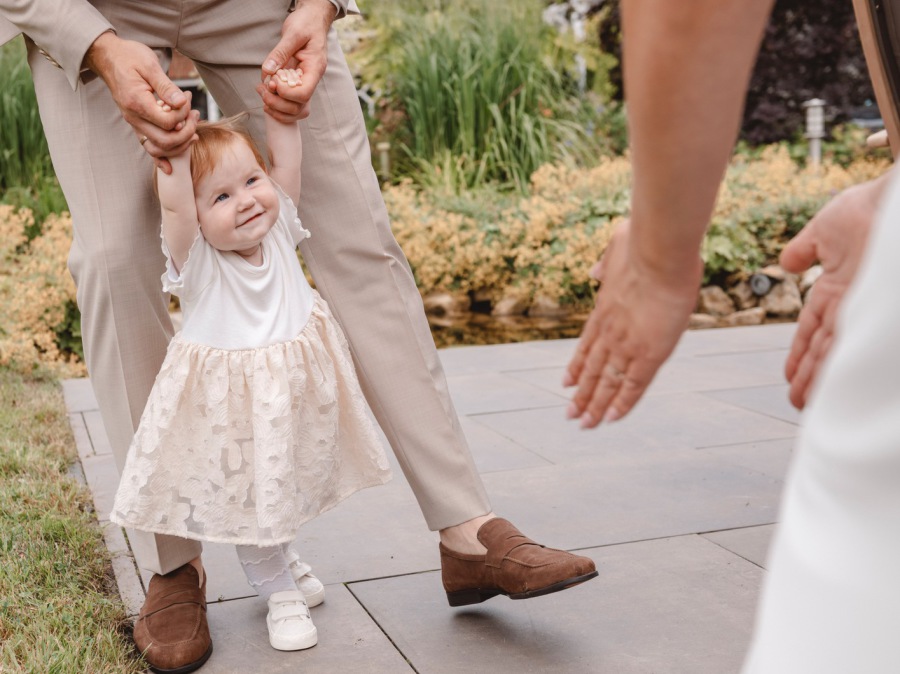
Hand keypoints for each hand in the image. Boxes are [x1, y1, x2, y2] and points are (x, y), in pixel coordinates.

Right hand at [84, 32, 198, 172]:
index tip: (188, 98)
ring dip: (179, 144)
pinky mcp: (136, 125)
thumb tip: (182, 102)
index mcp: (137, 102)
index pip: (168, 122)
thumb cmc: (129, 57)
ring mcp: (134, 123)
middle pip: (166, 141)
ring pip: (158, 149)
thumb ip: (166, 86)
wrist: (108, 57)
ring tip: (191, 127)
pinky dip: (160, 158)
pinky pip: (148, 148)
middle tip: (195, 114)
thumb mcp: (149, 65)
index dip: (184, 115)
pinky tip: (170, 166)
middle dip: (187, 132)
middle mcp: (133, 118)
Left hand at [258, 0, 335, 121]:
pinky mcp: (296, 84)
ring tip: (262, 93)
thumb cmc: (306, 24)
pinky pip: (290, 104)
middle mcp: (311, 80)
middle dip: (278, 103)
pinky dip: (277, 105)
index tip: (273, 82)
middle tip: (263, 90)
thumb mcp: (293, 33)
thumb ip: (280, 52)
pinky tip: (266, 94)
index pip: (304, 93)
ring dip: (276, 107)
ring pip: (295, 110)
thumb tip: (268, 70)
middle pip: (299, 106)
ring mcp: (305, 84)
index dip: (286, 93)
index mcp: (314, 69)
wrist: (312, 20)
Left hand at [563, 220, 702, 427]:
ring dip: (595, 406)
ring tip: (585, 424)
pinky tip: (612, 419)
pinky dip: (622, 403)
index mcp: (604, 310)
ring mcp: (628, 344)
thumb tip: (594, 273)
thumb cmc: (644, 244)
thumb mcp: (617, 248)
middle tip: (570, 414)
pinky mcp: (649, 353)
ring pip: (608, 383)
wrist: (659, 251)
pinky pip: (634, 385)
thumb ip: (606, 263)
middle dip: (581, 394)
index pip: (586, 346)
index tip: (565, 383)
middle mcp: (611, 332)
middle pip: (592, 370)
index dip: (576, 366)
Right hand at [780, 174, 887, 408]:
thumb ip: (803, 250)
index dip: (799, 353)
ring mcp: (866, 309)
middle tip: (799, 403)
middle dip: (810, 376)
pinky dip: (845, 365)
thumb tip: (786, 265)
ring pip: (837, 353)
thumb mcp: (823, 230)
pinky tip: (836, 384)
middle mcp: (852, 305)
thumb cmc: (867, 209)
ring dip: (822, 379)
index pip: (812, 329)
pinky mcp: (878, 311)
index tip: (790, 376)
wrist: (896, 202)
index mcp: (835, 287)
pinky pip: (857, 344)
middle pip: (824, 348)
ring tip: (809, 404)